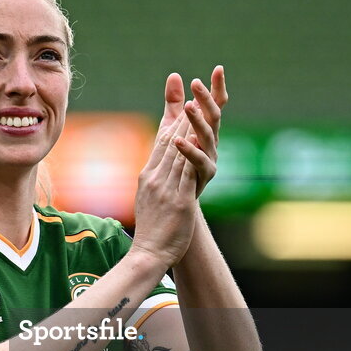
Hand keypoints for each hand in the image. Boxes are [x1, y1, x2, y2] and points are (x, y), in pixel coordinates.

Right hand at [130, 110, 198, 268]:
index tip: (183, 106)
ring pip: (179, 153)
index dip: (174, 122)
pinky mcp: (179, 201)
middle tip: (194, 97)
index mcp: (148, 176)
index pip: (161, 144)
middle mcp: (155, 179)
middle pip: (170, 143)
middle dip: (183, 118)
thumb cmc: (152, 229)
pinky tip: (202, 141)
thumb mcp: (150, 198)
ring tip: (199, 110)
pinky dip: (194, 155)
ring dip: (190, 129)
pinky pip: (187, 174)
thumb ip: (156, 179)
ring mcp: (166, 189)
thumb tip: (157, 168)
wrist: (148, 253)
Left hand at [159, 67, 228, 198]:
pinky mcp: (204, 176)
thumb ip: (174, 104)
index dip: (216, 88)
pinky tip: (179, 140)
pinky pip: (199, 161)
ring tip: (189, 106)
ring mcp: (210, 158)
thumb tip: (175, 75)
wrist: (176, 200)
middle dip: (206, 99)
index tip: (218, 69)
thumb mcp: (171, 128)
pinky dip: (190, 150)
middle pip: (213, 117)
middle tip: (197, 84)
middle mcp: (212, 142)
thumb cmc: (175, 162)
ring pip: (208, 136)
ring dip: (198, 120)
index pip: (214, 105)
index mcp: (205, 129)